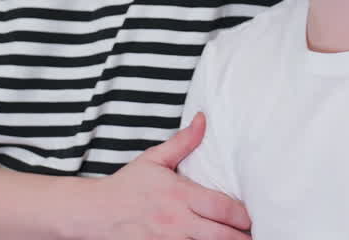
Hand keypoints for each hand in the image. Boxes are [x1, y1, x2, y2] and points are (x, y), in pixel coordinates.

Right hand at [88, 113, 250, 239]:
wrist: (94, 213)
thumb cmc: (126, 186)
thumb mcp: (153, 160)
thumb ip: (182, 143)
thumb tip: (203, 119)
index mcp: (180, 195)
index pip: (223, 208)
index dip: (243, 216)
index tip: (252, 218)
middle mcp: (177, 222)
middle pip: (222, 236)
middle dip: (242, 238)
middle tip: (255, 236)